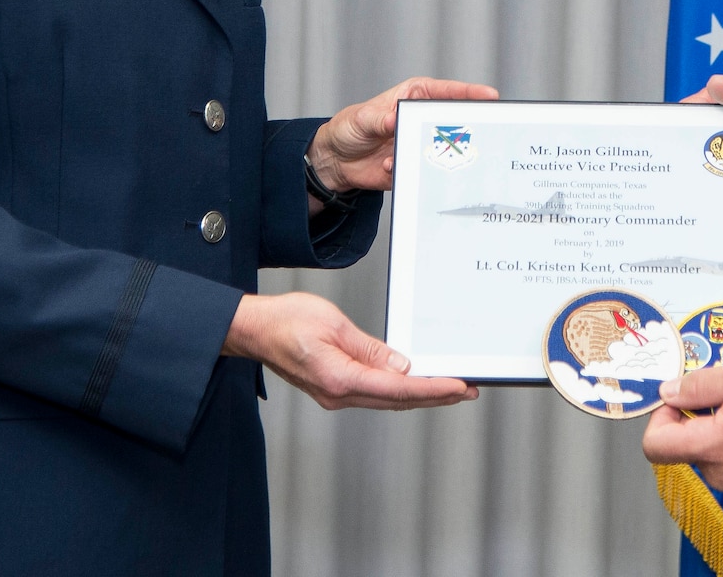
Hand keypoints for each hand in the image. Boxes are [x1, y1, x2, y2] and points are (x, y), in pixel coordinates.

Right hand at [223, 291, 478, 410]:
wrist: (254, 330)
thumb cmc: (285, 321)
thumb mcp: (334, 325)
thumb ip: (370, 349)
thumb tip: (402, 367)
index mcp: (340, 379)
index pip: (399, 390)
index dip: (434, 389)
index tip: (459, 386)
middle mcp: (339, 394)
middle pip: (398, 401)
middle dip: (436, 396)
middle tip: (467, 390)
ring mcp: (336, 395)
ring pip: (388, 400)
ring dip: (421, 395)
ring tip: (450, 388)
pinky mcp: (334, 388)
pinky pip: (375, 395)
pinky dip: (400, 392)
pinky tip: (414, 385)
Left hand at [309, 76, 499, 194]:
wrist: (335, 162)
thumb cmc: (349, 129)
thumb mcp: (362, 118)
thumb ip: (380, 119)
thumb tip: (395, 119)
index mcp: (414, 97)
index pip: (447, 93)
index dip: (470, 94)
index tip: (489, 97)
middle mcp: (421, 121)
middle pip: (453, 121)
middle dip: (464, 128)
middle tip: (475, 133)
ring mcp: (420, 144)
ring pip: (443, 150)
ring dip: (438, 155)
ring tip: (424, 156)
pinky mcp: (414, 166)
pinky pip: (424, 171)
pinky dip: (412, 171)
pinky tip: (390, 167)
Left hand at [641, 361, 722, 492]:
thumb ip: (700, 384)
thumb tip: (668, 392)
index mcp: (714, 446)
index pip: (656, 446)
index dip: (660, 417)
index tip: (678, 399)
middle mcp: (720, 472)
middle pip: (681, 445)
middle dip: (694, 416)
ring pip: (704, 451)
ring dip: (715, 427)